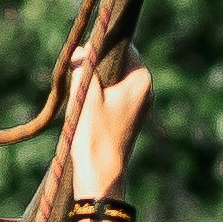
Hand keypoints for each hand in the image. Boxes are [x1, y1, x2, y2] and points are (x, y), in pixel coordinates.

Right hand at [67, 60, 152, 215]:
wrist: (101, 174)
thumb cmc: (94, 135)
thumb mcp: (85, 96)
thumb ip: (84, 67)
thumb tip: (80, 50)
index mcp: (141, 80)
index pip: (122, 47)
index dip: (100, 47)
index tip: (82, 55)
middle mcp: (145, 89)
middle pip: (117, 62)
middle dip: (96, 65)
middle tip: (77, 77)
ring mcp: (139, 104)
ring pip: (113, 79)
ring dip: (95, 82)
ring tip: (80, 96)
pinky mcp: (129, 116)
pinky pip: (113, 95)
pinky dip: (98, 96)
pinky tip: (85, 108)